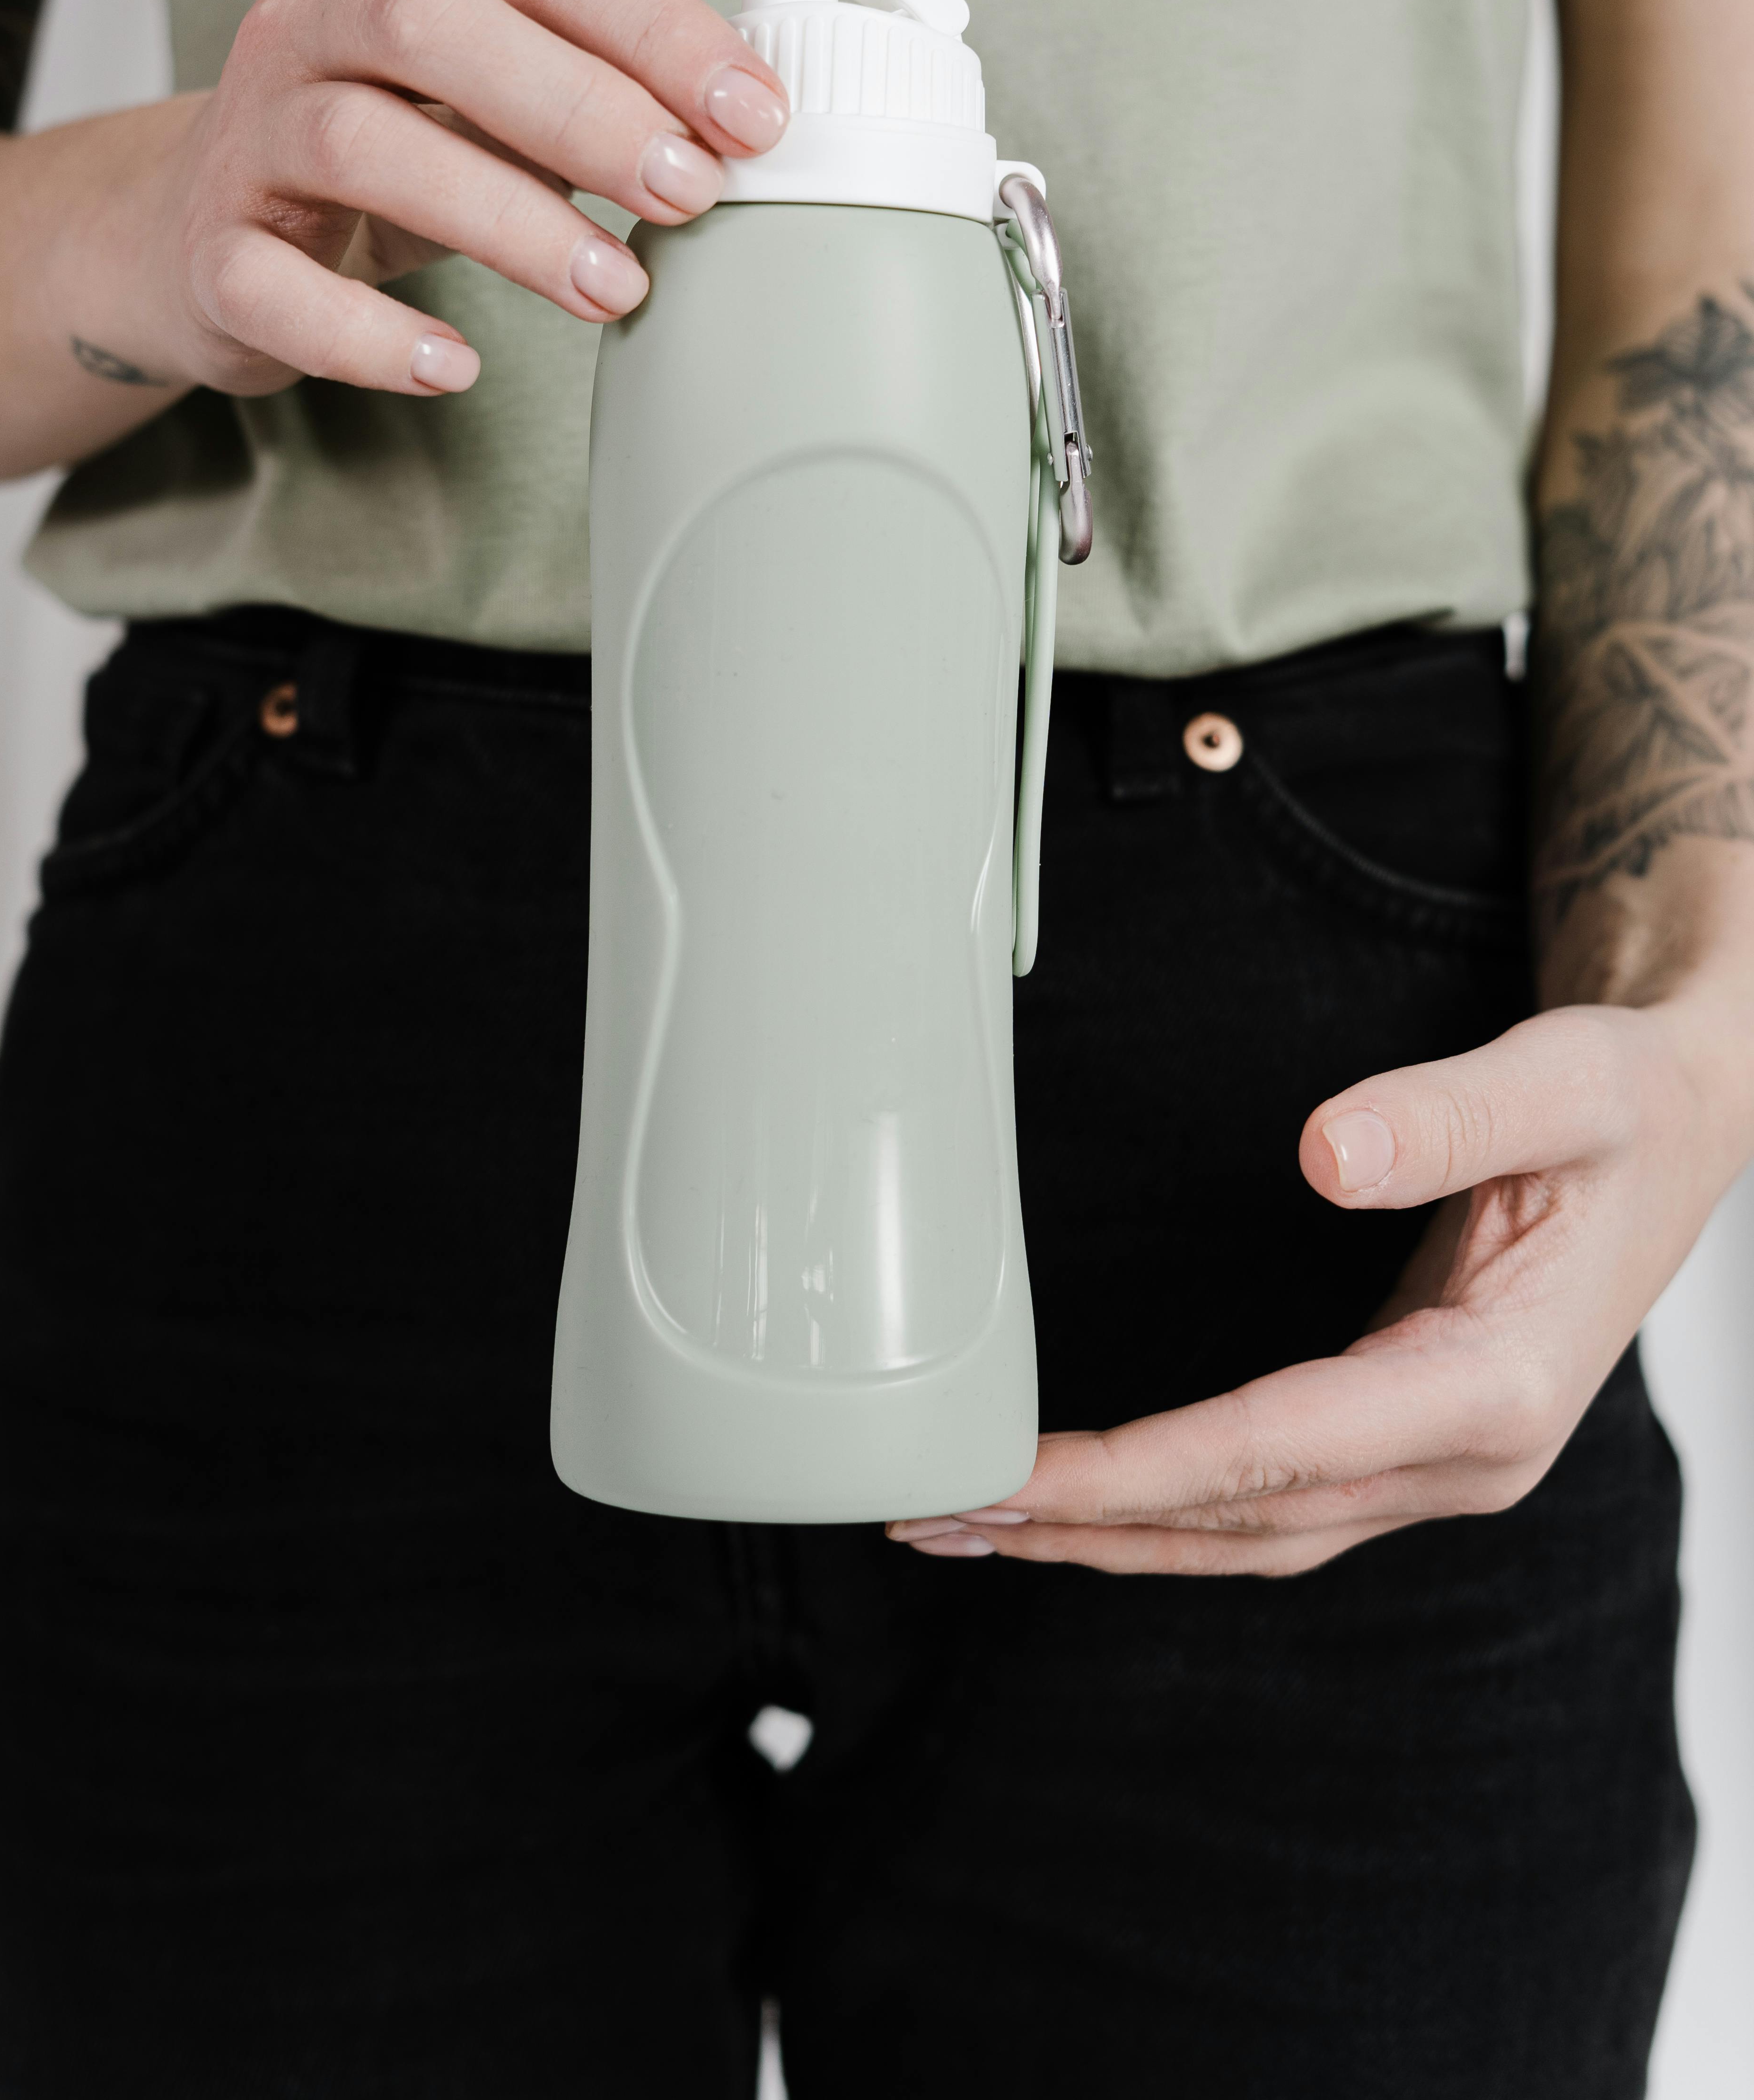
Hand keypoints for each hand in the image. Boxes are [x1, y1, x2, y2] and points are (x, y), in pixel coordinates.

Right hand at [90, 0, 789, 399]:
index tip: (754, 118)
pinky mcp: (209, 249)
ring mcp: (247, 132)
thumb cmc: (391, 143)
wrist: (199, 223)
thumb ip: (596, 88)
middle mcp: (311, 16)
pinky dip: (370, 333)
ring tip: (614, 290)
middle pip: (434, 24)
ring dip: (507, 222)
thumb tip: (739, 133)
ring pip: (361, 145)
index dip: (658, 31)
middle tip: (689, 196)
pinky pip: (276, 285)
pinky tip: (454, 367)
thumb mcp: (493, 90)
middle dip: (583, 110)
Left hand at [890, 990, 1750, 1576]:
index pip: (1279, 1449)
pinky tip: (1081, 1498)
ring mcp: (1439, 1463)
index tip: (1017, 1476)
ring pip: (1247, 1533)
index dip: (1138, 1470)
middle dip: (1084, 1522)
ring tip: (968, 1521)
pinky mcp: (1408, 1440)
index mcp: (1497, 1386)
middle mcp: (1468, 1455)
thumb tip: (1324, 1148)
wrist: (1682, 1126)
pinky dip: (1166, 1509)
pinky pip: (1268, 1502)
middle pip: (1243, 1515)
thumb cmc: (1625, 1100)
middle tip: (935, 1508)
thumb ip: (1449, 1113)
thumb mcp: (1565, 1080)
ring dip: (1107, 1534)